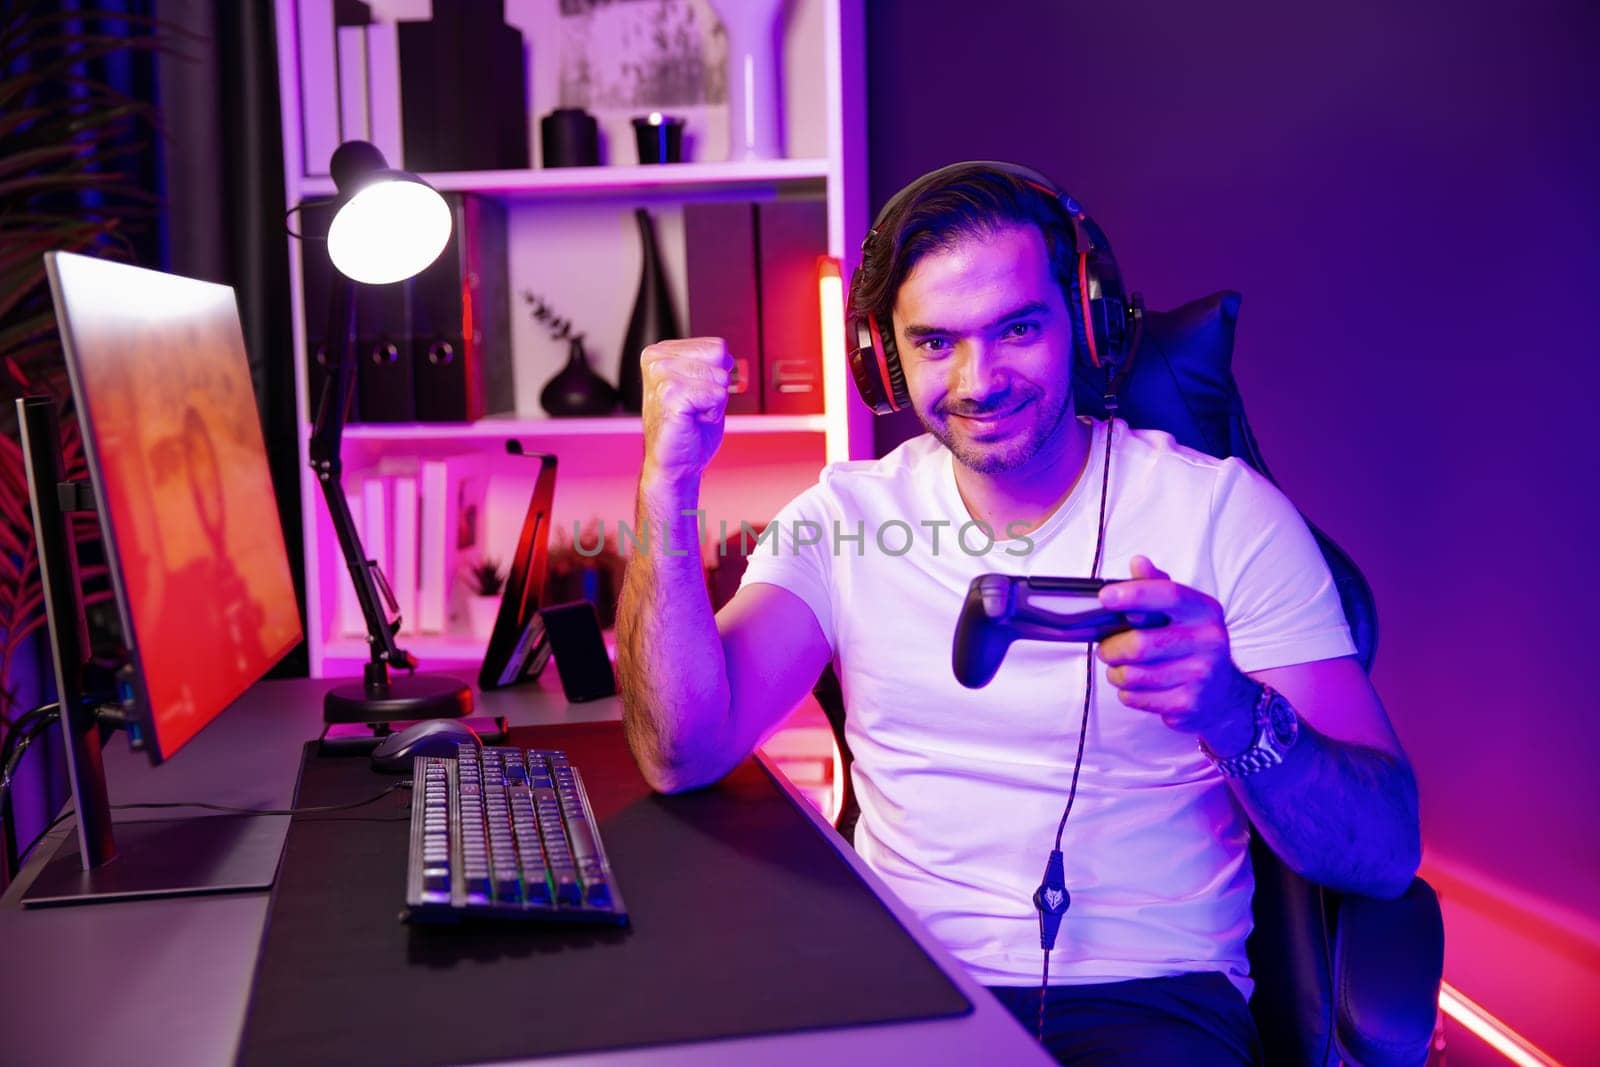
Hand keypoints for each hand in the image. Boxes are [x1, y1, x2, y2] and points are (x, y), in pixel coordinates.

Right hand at [639, 337, 732, 485]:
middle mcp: (657, 359)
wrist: (675, 464)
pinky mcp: (669, 395)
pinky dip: (711, 413)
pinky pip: (715, 395)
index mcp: (661, 352)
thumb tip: (726, 356)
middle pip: (719, 358)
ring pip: (718, 378)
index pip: (716, 347)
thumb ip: (713, 364)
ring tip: (692, 415)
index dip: (716, 375)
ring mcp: (661, 376)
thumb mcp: (704, 385)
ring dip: (713, 402)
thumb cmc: (688, 429)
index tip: (696, 395)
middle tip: (695, 408)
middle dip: (716, 388)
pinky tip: (691, 421)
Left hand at [1096, 556, 1258, 752]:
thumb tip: (1138, 563)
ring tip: (1121, 669)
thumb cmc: (1194, 646)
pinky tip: (1139, 687)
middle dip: (1111, 648)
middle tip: (1106, 649)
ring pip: (1132, 675)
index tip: (1105, 597)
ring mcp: (1200, 675)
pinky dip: (1127, 693)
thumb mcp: (1184, 613)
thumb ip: (1157, 587)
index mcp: (1205, 611)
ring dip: (1116, 673)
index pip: (1168, 595)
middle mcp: (1208, 641)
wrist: (1224, 695)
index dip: (1134, 594)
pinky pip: (1136, 697)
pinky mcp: (1188, 704)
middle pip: (1140, 644)